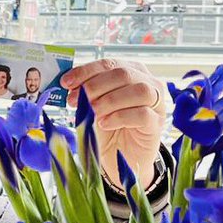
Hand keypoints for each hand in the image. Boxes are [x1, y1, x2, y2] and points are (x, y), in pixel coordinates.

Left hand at [61, 58, 168, 189]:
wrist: (121, 158)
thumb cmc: (108, 128)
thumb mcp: (93, 106)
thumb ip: (85, 92)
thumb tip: (68, 82)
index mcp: (132, 72)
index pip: (109, 64)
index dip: (86, 71)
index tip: (66, 82)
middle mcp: (148, 84)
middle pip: (124, 74)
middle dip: (95, 86)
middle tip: (75, 100)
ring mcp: (156, 104)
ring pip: (139, 91)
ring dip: (110, 100)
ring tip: (92, 112)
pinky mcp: (156, 124)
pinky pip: (143, 114)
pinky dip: (120, 117)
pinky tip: (104, 124)